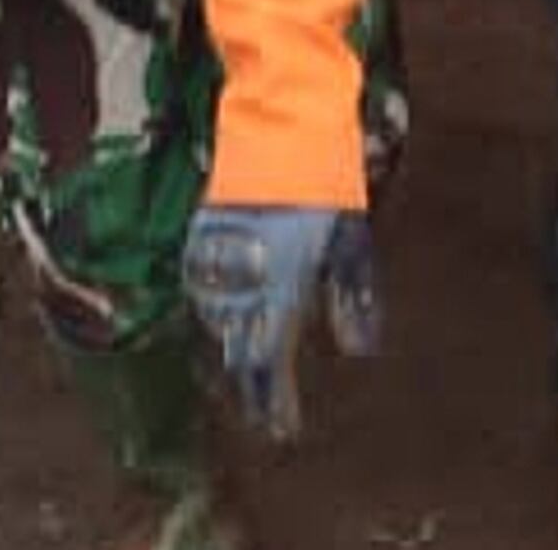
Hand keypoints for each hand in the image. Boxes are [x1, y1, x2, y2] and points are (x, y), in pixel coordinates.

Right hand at [186, 204, 378, 437]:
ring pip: (218, 325)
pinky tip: (227, 327)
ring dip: (233, 353)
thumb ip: (351, 299)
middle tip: (263, 415)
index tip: (281, 430)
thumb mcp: (350, 244)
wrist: (280, 127)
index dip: (273, 401)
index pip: (269, 362)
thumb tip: (358, 350)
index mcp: (280, 287)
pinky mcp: (200, 239)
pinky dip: (216, 315)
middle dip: (252, 389)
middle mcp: (242, 282)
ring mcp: (215, 260)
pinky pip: (204, 293)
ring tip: (248, 380)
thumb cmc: (325, 186)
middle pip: (239, 352)